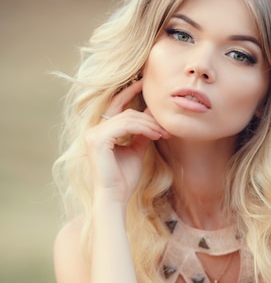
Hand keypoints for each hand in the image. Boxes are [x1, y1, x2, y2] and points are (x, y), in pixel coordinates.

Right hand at [86, 79, 170, 204]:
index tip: (145, 83)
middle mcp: (93, 130)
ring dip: (149, 124)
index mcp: (100, 132)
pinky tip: (156, 135)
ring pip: (127, 117)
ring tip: (163, 133)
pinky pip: (125, 125)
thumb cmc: (124, 180)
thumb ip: (141, 134)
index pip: (115, 106)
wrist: (115, 198)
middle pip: (125, 111)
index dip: (129, 92)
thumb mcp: (136, 151)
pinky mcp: (98, 140)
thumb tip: (152, 119)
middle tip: (166, 126)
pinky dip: (143, 128)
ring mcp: (93, 134)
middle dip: (148, 116)